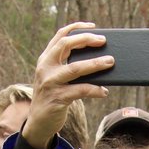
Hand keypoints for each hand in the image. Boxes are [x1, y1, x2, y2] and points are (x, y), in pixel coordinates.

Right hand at [23, 22, 111, 148]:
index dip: (76, 28)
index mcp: (46, 59)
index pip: (60, 36)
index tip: (92, 26)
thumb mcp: (55, 77)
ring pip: (75, 68)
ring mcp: (51, 83)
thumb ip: (68, 66)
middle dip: (86, 40)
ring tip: (110, 62)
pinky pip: (80, 91)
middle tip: (103, 41)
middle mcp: (46, 68)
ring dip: (95, 64)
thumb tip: (97, 59)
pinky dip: (94, 90)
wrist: (38, 122)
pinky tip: (103, 92)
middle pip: (66, 45)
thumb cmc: (52, 96)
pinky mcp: (57, 98)